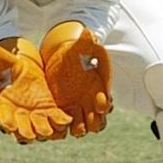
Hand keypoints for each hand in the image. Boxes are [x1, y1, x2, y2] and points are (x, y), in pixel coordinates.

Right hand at [0, 40, 71, 142]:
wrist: (25, 66)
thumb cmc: (9, 64)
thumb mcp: (4, 60)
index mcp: (4, 105)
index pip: (4, 118)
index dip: (6, 122)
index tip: (10, 125)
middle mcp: (19, 115)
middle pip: (23, 130)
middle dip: (27, 132)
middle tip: (32, 134)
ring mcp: (35, 115)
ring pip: (40, 130)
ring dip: (45, 131)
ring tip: (51, 131)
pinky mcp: (50, 110)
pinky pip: (56, 121)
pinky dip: (60, 122)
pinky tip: (66, 119)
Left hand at [40, 22, 111, 136]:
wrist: (58, 58)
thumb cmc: (74, 52)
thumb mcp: (80, 46)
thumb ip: (87, 42)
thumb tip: (90, 33)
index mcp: (99, 90)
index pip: (105, 104)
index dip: (104, 105)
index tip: (99, 99)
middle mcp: (89, 103)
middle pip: (97, 123)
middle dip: (93, 123)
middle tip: (85, 120)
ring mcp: (75, 109)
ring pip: (81, 128)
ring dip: (78, 129)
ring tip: (71, 125)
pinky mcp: (60, 111)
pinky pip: (63, 126)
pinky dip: (61, 128)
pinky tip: (56, 124)